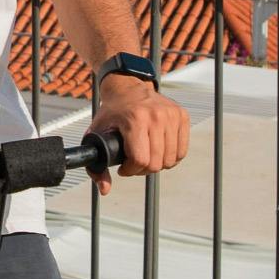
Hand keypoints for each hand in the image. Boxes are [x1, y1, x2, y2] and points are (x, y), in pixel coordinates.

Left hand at [87, 76, 187, 195]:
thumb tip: (105, 190)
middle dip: (142, 169)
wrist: (128, 88)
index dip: (130, 170)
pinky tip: (158, 150)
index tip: (123, 167)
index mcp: (135, 119)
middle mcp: (156, 115)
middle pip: (156, 163)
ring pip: (171, 160)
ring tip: (146, 155)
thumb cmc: (112, 114)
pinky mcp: (182, 115)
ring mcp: (171, 114)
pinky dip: (171, 157)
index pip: (140, 160)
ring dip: (157, 164)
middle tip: (134, 162)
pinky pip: (181, 151)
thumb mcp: (97, 135)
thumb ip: (97, 166)